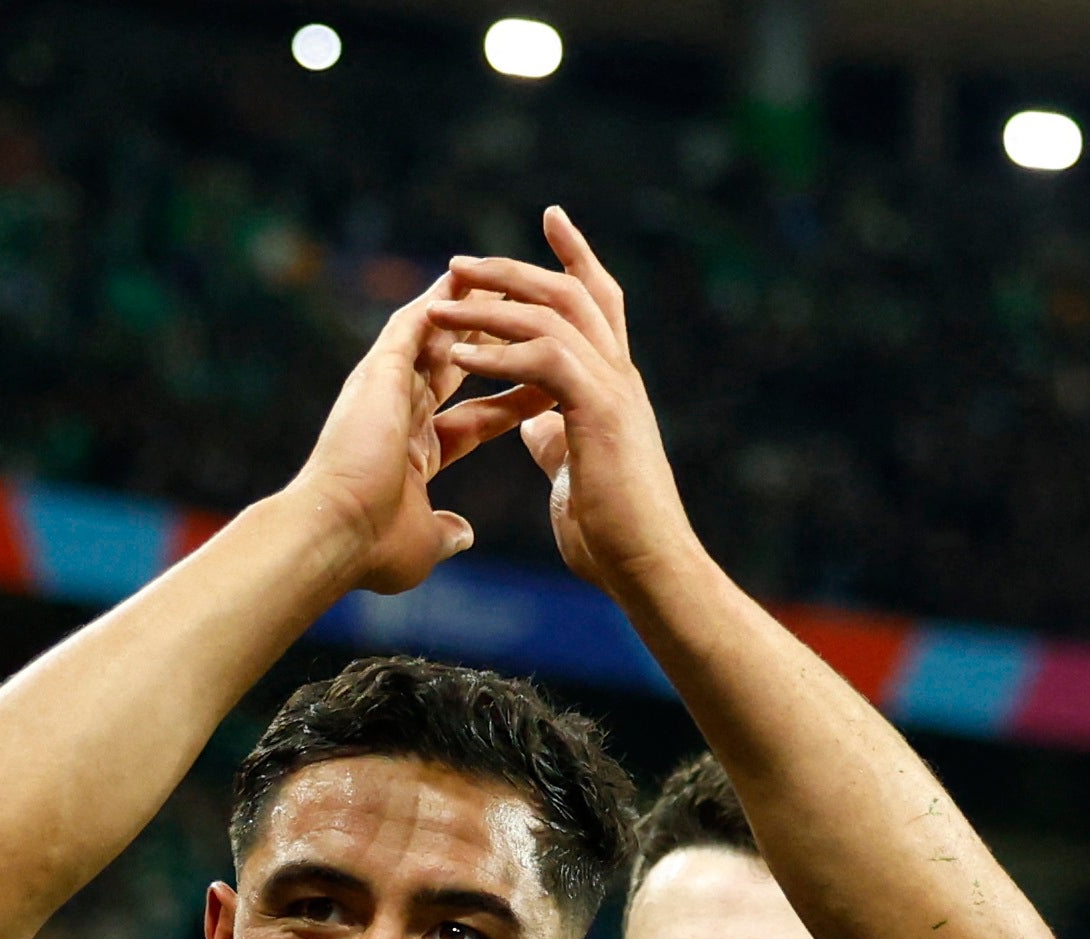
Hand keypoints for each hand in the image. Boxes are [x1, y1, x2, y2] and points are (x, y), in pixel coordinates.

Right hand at [282, 280, 541, 596]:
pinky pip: (416, 322)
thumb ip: (445, 533)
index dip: (510, 399)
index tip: (548, 385)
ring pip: (438, 333)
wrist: (333, 536)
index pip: (474, 415)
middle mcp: (397, 410)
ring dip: (472, 307)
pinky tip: (469, 278)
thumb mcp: (424, 542)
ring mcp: (385, 387)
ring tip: (508, 279)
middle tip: (534, 315)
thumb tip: (462, 535)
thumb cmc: (370, 548)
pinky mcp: (378, 371)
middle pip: (457, 362)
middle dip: (495, 340)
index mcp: (413, 450)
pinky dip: (443, 301)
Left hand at [432, 207, 695, 596]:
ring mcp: (613, 390)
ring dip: (492, 304)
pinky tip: (460, 354)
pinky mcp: (601, 411)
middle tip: (459, 260)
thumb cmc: (613, 536)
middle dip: (514, 269)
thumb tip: (536, 423)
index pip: (595, 303)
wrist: (648, 570)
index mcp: (612, 386)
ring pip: (554, 315)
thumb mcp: (575, 475)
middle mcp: (618, 376)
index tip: (550, 219)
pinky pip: (546, 358)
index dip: (574, 260)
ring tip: (441, 300)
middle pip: (570, 293)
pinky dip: (500, 351)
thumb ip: (558, 439)